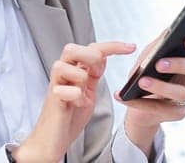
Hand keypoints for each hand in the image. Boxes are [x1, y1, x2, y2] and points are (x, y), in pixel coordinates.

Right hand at [13, 41, 135, 162]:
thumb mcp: (88, 91)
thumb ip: (93, 74)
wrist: (52, 140)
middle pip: (71, 48)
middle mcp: (62, 74)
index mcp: (74, 71)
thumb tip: (102, 56)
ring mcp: (56, 86)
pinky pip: (65, 90)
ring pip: (65, 66)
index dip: (112, 46)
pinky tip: (75, 105)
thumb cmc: (69, 117)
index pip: (91, 48)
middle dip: (90, 56)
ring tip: (82, 95)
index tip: (132, 47)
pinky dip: (75, 96)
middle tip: (97, 73)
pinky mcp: (53, 99)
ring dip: (80, 79)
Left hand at [118, 33, 184, 142]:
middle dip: (179, 64)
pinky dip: (143, 104)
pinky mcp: (178, 113)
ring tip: (142, 82)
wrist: (137, 101)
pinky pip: (163, 109)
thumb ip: (159, 43)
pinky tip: (128, 98)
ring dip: (161, 87)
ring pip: (182, 92)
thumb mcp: (150, 55)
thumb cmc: (147, 72)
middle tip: (159, 64)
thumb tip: (168, 31)